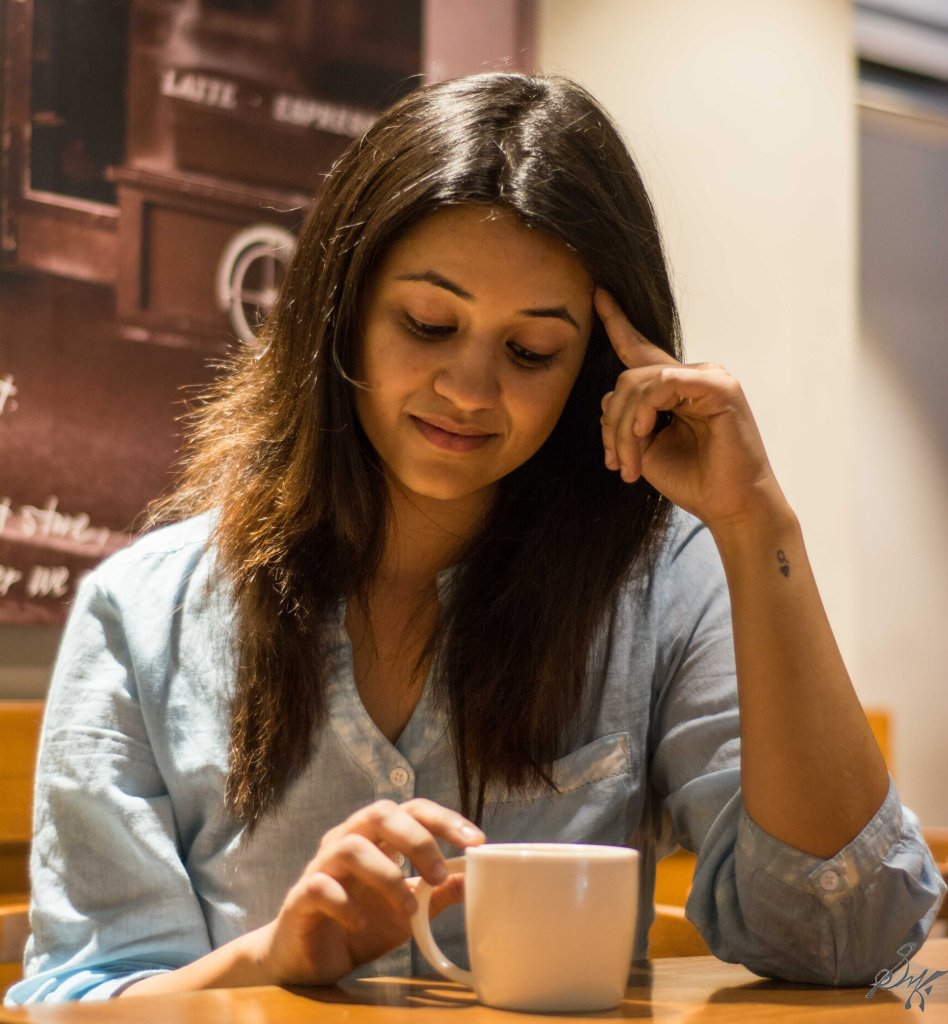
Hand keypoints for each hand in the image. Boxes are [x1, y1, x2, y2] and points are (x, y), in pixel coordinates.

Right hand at [254, 798, 483, 986]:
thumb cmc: (361, 924)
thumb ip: (437, 894)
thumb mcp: (408, 911)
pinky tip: (361, 923)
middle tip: (438, 874)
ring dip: (387, 875)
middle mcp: (348, 840)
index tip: (475, 841)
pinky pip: (319, 885)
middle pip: (380, 813)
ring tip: (408, 909)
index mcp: (377, 837)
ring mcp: (321, 865)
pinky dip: (346, 904)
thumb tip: (472, 878)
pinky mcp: (300, 896)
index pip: (412, 810)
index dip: (444, 819)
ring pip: (351, 846)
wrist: (310, 959)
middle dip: (416, 840)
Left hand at [595, 288, 788, 532]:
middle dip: (612, 424)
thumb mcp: (645, 448)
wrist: (729, 507)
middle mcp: (692, 376)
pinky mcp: (719, 387)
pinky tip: (646, 433)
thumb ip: (627, 418)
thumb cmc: (693, 480)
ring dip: (625, 428)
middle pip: (628, 378)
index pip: (640, 350)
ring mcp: (708, 377)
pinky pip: (665, 383)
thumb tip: (609, 397)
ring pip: (639, 383)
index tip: (596, 296)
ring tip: (630, 464)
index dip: (617, 323)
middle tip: (616, 463)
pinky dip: (646, 410)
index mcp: (675, 388)